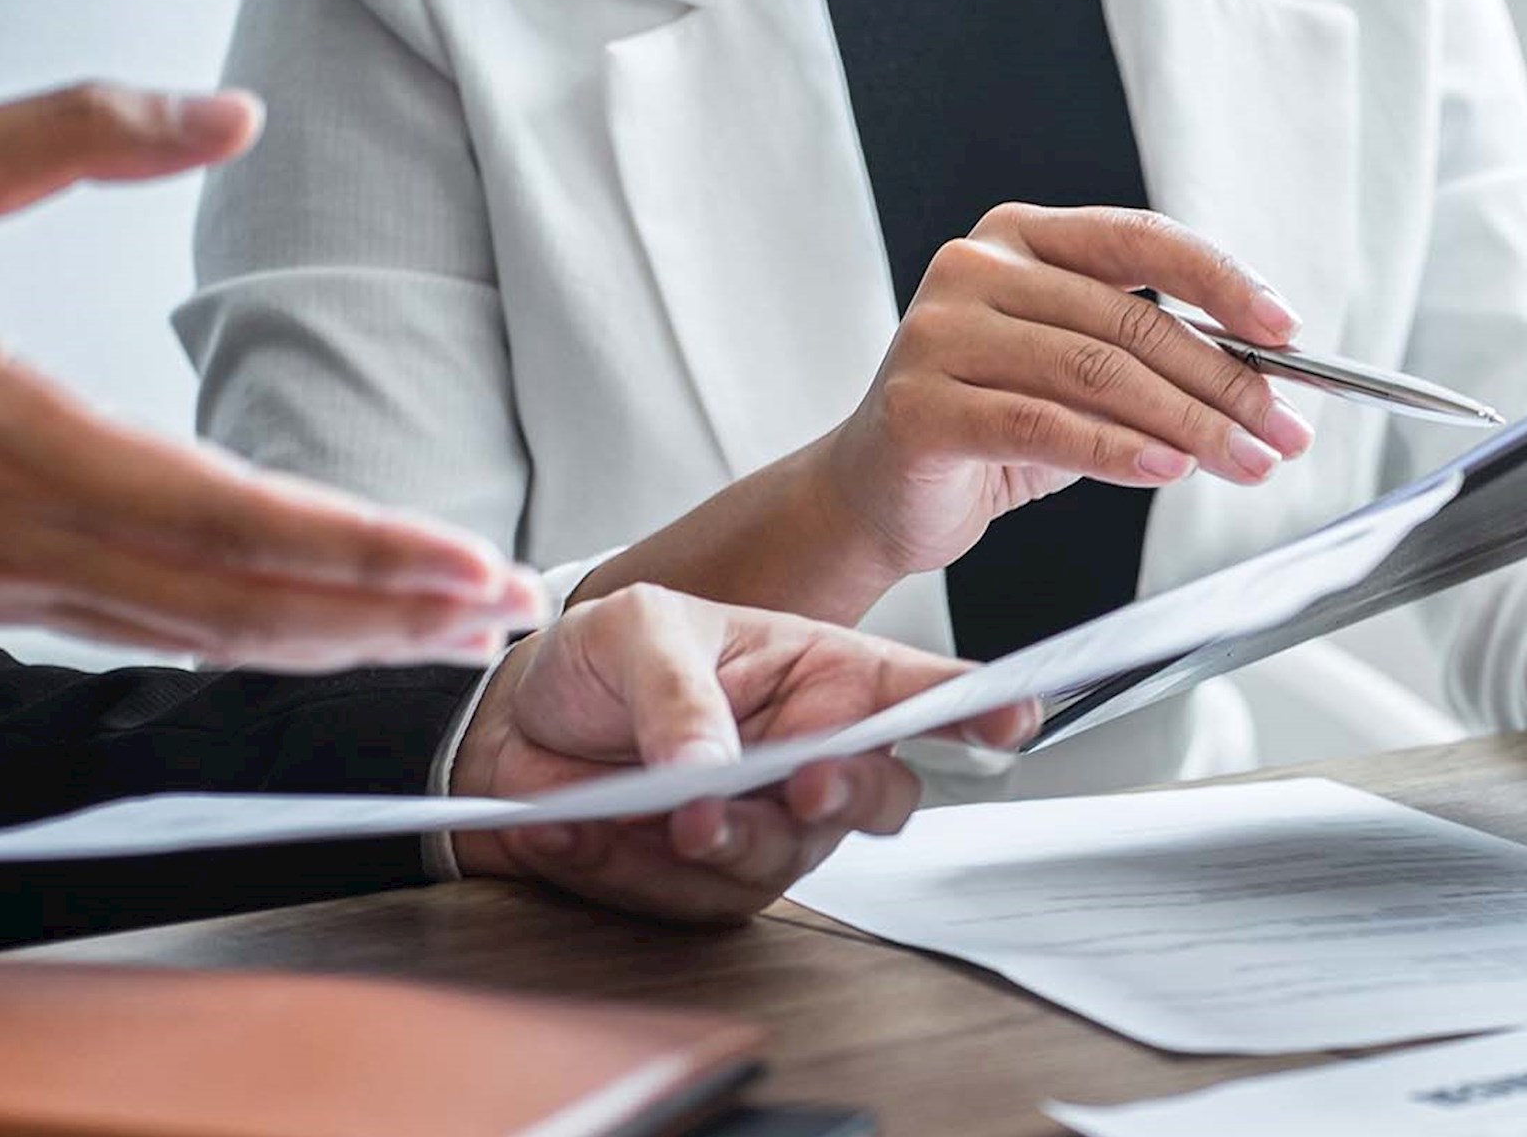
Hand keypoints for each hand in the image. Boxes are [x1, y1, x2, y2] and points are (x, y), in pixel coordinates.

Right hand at [0, 83, 545, 669]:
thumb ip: (73, 132)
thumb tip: (228, 115)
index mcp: (5, 437)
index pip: (222, 516)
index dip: (353, 550)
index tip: (461, 562)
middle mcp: (19, 536)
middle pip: (239, 605)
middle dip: (388, 613)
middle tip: (509, 607)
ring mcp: (8, 585)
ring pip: (205, 637)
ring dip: (340, 638)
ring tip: (455, 625)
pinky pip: (150, 634)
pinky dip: (255, 640)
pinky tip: (329, 629)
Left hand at [449, 584, 1037, 921]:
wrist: (517, 729)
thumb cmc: (601, 661)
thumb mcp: (635, 630)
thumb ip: (680, 693)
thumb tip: (712, 764)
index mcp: (820, 675)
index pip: (918, 691)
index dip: (976, 708)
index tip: (1010, 717)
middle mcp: (812, 755)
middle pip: (882, 796)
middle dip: (847, 793)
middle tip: (801, 779)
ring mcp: (769, 826)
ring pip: (789, 858)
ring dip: (725, 840)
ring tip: (657, 811)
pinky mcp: (709, 882)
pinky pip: (696, 897)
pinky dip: (631, 865)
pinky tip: (585, 823)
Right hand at [568, 204, 1315, 624]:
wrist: (878, 495)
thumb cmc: (989, 430)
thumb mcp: (1080, 377)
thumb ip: (1153, 359)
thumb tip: (1268, 381)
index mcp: (1021, 237)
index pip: (1141, 239)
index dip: (1223, 281)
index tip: (1286, 329)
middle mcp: (974, 269)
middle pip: (1128, 319)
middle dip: (1224, 381)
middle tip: (1283, 430)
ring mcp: (938, 333)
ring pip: (1095, 372)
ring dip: (1188, 424)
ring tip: (1245, 461)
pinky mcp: (919, 405)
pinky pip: (1042, 424)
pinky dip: (1118, 450)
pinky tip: (1168, 470)